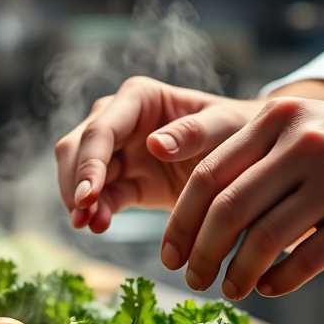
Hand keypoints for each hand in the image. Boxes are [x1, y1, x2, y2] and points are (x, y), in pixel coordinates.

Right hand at [55, 76, 262, 232]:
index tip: (89, 193)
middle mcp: (119, 118)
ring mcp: (118, 150)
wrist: (248, 157)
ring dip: (79, 199)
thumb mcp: (224, 126)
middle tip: (83, 214)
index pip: (102, 128)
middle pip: (78, 147)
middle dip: (75, 181)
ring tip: (89, 225)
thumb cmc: (238, 129)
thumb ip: (194, 132)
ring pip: (79, 172)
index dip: (90, 161)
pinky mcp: (125, 180)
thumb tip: (154, 145)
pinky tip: (97, 226)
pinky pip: (101, 197)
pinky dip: (95, 211)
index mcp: (139, 97)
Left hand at [161, 80, 323, 299]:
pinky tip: (269, 288)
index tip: (170, 251)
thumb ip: (261, 158)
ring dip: (237, 273)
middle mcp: (303, 143)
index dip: (181, 220)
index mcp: (280, 119)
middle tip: (192, 278)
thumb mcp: (312, 129)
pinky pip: (306, 259)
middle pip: (227, 209)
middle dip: (201, 252)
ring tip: (229, 290)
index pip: (208, 174)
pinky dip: (279, 281)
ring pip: (263, 238)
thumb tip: (204, 214)